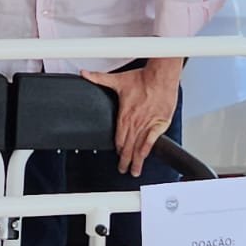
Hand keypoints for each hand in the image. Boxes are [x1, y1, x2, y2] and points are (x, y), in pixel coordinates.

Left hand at [81, 61, 181, 176]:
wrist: (160, 77)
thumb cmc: (142, 78)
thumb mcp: (117, 79)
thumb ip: (99, 78)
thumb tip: (84, 74)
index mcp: (124, 115)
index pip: (118, 138)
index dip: (117, 148)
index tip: (118, 154)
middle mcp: (134, 122)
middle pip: (127, 146)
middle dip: (125, 160)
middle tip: (123, 169)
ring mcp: (146, 124)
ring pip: (138, 147)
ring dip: (135, 160)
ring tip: (134, 170)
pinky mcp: (159, 124)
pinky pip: (151, 140)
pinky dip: (147, 150)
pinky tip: (144, 157)